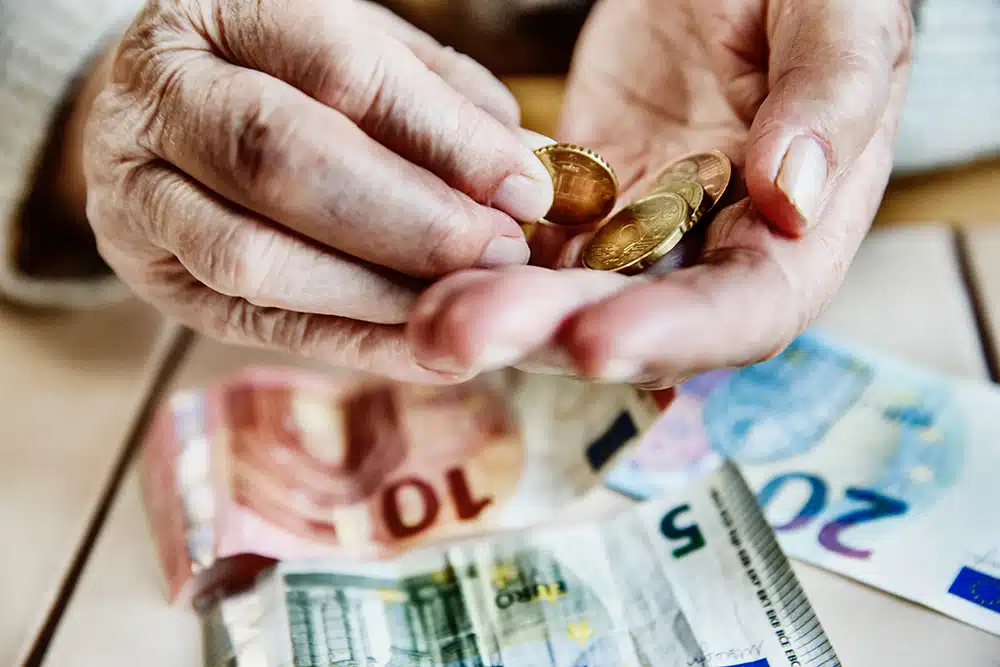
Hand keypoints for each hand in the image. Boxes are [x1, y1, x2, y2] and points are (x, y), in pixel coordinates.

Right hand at [84, 0, 552, 380]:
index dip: (443, 138)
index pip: (341, 71)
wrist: (163, 114)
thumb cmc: (282, 73)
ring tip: (463, 302)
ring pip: (251, 257)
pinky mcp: (152, 276)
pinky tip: (423, 345)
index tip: (526, 189)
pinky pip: (251, 323)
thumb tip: (527, 171)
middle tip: (500, 254)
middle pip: (283, 162)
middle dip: (410, 221)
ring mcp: (139, 193)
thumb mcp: (360, 52)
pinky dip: (348, 342)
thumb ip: (439, 102)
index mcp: (222, 11)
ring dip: (375, 292)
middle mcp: (162, 98)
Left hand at [407, 0, 912, 386]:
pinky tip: (424, 270)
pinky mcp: (582, 208)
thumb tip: (792, 195)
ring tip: (430, 315)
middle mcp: (713, 255)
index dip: (672, 333)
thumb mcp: (840, 18)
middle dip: (549, 334)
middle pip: (633, 323)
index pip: (743, 311)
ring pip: (565, 299)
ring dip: (497, 313)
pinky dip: (479, 263)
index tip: (596, 338)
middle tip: (462, 329)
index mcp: (796, 232)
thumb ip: (831, 96)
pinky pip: (527, 249)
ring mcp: (639, 237)